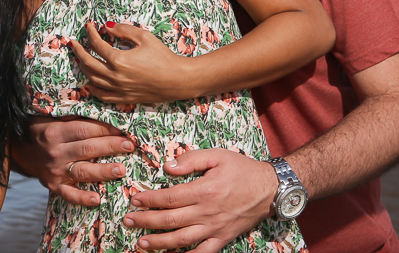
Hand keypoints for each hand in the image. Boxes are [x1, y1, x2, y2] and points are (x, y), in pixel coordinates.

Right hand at [12, 116, 133, 206]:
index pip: (84, 130)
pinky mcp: (54, 186)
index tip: (122, 129)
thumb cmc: (41, 130)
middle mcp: (55, 152)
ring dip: (104, 171)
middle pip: (87, 149)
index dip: (104, 129)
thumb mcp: (50, 117)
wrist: (19, 150)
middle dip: (111, 146)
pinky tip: (97, 200)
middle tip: (130, 146)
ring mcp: (55, 171)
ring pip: (83, 171)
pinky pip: (69, 194)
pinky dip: (83, 198)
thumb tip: (101, 112)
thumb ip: (72, 117)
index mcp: (55, 132)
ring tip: (121, 170)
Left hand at [68, 22, 189, 104]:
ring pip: (92, 80)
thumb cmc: (163, 56)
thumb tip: (106, 26)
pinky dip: (93, 88)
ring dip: (83, 68)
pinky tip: (90, 82)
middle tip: (74, 43)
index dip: (90, 33)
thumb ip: (124, 30)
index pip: (97, 44)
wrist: (178, 79)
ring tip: (81, 59)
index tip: (89, 26)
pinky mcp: (125, 98)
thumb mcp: (145, 37)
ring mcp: (119, 89)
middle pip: (88, 63)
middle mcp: (115, 76)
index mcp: (119, 60)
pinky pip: (102, 96)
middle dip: (79, 51)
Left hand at [121, 148, 277, 251]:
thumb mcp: (217, 155)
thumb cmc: (242, 169)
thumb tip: (167, 167)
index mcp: (204, 190)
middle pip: (170, 220)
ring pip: (182, 240)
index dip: (149, 200)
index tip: (134, 199)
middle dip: (146, 221)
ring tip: (141, 244)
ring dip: (159, 243)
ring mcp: (215, 228)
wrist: (270, 189)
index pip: (169, 198)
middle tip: (128, 221)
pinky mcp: (223, 238)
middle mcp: (207, 213)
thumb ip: (191, 159)